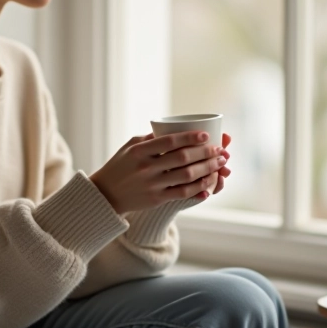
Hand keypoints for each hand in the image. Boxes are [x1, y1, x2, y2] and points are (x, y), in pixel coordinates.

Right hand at [89, 130, 227, 213]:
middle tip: (220, 150)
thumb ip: (151, 138)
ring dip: (207, 170)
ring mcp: (152, 184)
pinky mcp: (156, 199)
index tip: (206, 135)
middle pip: (182, 159)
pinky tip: (209, 185)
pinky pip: (182, 194)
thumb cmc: (121, 165)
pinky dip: (198, 189)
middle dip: (205, 153)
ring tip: (220, 164)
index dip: (190, 137)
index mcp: (140, 151)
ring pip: (186, 177)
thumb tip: (176, 128)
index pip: (170, 141)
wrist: (106, 194)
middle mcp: (146, 167)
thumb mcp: (130, 146)